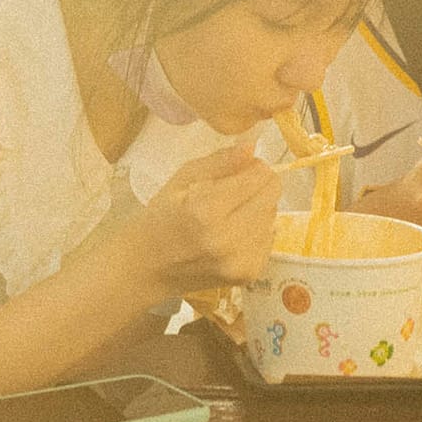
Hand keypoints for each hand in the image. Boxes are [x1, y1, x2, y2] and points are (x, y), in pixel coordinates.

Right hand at [130, 142, 279, 293]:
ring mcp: (239, 262)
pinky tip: (233, 233)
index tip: (242, 167)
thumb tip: (251, 147)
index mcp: (206, 210)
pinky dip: (256, 231)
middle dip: (259, 186)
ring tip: (230, 213)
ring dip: (258, 209)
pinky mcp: (248, 275)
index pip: (258, 177)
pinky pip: (269, 239)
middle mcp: (227, 239)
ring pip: (273, 217)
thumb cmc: (161, 217)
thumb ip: (220, 161)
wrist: (148, 267)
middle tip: (235, 190)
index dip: (254, 166)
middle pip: (271, 196)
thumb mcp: (182, 178)